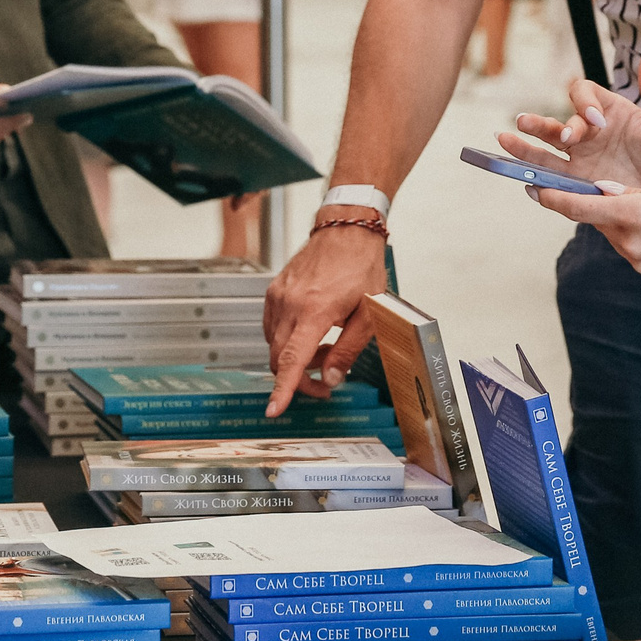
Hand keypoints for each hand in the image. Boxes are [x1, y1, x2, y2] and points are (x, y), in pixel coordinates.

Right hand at [261, 221, 388, 415]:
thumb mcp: (368, 314)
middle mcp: (290, 304)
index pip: (292, 360)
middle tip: (325, 383)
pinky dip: (287, 339)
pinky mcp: (275, 290)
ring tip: (326, 348)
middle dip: (298, 379)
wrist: (347, 230)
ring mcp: (279, 295)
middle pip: (280, 358)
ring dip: (295, 357)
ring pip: (274, 344)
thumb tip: (329, 380)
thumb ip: (348, 350)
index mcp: (314, 311)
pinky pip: (272, 326)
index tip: (274, 410)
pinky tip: (310, 333)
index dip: (283, 389)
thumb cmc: (361, 267)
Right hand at [504, 41, 640, 190]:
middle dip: (540, 123)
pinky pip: (550, 180)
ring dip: (524, 145)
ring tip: (504, 140)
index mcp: (607, 112)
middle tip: (532, 125)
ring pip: (543, 150)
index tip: (598, 122)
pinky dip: (534, 179)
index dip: (583, 103)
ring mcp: (578, 160)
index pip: (583, 94)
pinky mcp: (575, 185)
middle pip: (554, 121)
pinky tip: (524, 181)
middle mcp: (587, 133)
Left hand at [523, 172, 640, 294]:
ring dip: (620, 219)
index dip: (550, 197)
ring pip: (614, 233)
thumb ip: (632, 191)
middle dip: (596, 205)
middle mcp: (630, 242)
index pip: (577, 207)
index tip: (531, 187)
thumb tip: (603, 192)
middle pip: (596, 220)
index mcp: (633, 214)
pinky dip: (636, 233)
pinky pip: (631, 247)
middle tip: (607, 189)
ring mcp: (638, 261)